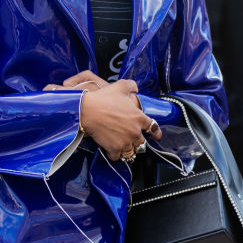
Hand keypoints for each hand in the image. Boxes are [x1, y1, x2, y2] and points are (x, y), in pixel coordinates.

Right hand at [45, 73, 161, 159]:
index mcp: (139, 118)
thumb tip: (135, 87)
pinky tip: (112, 151)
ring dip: (128, 150)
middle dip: (138, 142)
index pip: (153, 127)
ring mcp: (125, 142)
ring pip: (131, 152)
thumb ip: (131, 86)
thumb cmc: (103, 99)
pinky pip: (118, 157)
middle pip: (142, 143)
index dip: (155, 132)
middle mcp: (135, 132)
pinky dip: (115, 155)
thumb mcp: (120, 86)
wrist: (87, 110)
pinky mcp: (114, 148)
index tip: (156, 136)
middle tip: (132, 140)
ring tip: (123, 148)